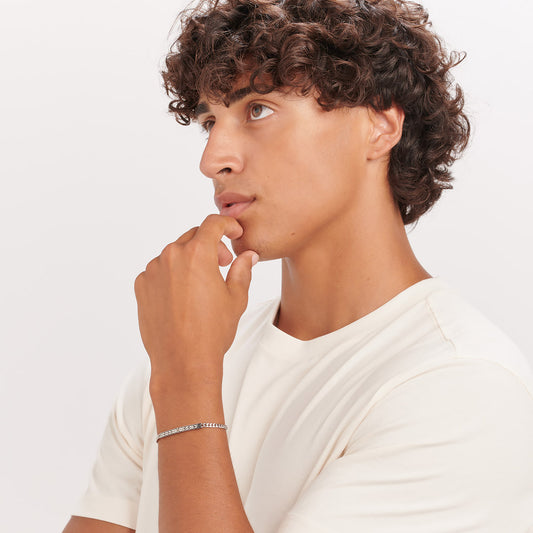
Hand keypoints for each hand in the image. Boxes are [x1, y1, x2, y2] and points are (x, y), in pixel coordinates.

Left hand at [133, 214, 257, 386]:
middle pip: (193, 236)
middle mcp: (171, 256)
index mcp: (197, 254)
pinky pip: (159, 270)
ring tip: (202, 284)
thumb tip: (248, 256)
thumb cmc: (212, 332)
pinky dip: (172, 274)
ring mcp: (152, 271)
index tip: (234, 233)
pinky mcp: (141, 285)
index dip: (227, 225)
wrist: (183, 362)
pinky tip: (183, 296)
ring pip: (175, 253)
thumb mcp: (236, 298)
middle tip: (222, 264)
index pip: (213, 224)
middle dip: (211, 244)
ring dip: (190, 260)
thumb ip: (242, 270)